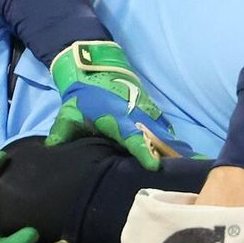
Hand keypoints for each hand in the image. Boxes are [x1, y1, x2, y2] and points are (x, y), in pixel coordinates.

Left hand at [46, 40, 194, 170]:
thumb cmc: (83, 95)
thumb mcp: (69, 113)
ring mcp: (148, 113)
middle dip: (171, 156)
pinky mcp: (152, 112)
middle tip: (187, 175)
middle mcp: (137, 117)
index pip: (132, 138)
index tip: (155, 166)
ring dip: (176, 151)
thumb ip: (62, 132)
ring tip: (192, 170)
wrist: (96, 67)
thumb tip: (51, 148)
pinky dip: (173, 143)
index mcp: (117, 119)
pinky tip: (183, 158)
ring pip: (165, 135)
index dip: (143, 152)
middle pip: (157, 139)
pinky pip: (165, 130)